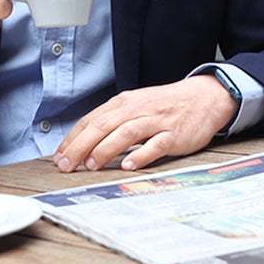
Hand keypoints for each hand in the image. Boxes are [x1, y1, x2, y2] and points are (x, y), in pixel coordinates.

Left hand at [53, 75, 237, 172]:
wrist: (204, 97)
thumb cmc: (165, 105)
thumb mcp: (136, 106)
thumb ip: (113, 122)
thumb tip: (84, 144)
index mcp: (124, 103)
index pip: (91, 120)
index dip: (72, 139)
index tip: (59, 157)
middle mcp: (137, 109)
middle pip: (103, 126)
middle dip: (81, 146)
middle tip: (67, 165)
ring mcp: (156, 121)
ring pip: (125, 133)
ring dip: (105, 149)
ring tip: (91, 165)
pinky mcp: (174, 134)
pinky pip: (155, 144)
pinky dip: (140, 155)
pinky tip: (128, 165)